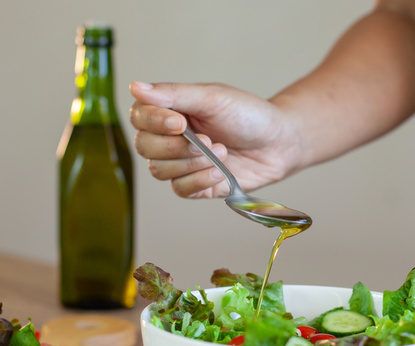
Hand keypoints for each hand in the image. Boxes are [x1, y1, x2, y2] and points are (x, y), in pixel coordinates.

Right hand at [129, 81, 299, 198]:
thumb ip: (174, 94)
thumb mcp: (213, 97)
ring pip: (160, 171)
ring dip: (193, 163)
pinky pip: (180, 189)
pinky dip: (200, 180)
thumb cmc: (248, 115)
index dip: (154, 123)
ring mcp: (181, 163)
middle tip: (208, 140)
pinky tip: (221, 171)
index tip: (179, 122)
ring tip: (222, 152)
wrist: (278, 143)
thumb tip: (135, 87)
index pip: (139, 117)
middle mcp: (170, 137)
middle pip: (145, 147)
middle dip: (176, 147)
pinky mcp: (196, 185)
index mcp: (169, 110)